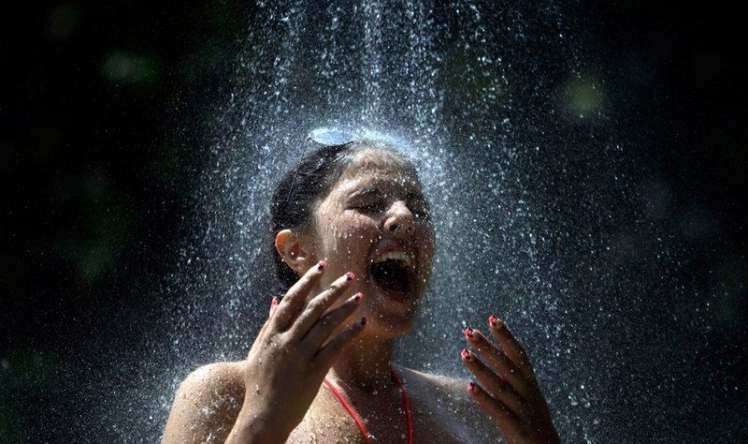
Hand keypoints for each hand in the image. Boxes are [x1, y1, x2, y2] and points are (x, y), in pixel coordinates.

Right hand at [237, 260, 365, 437]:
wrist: (263, 416)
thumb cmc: (259, 384)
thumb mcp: (258, 351)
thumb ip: (268, 325)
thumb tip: (275, 301)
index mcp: (271, 333)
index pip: (292, 299)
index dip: (307, 281)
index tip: (321, 266)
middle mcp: (285, 341)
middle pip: (313, 308)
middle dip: (333, 289)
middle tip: (350, 275)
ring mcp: (300, 356)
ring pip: (326, 324)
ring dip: (345, 307)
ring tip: (359, 295)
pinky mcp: (313, 371)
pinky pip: (335, 346)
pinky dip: (350, 332)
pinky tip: (361, 322)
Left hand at [460, 315, 558, 443]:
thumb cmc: (534, 425)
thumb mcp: (529, 399)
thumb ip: (514, 380)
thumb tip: (496, 358)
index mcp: (531, 385)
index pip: (519, 355)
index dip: (506, 336)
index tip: (492, 318)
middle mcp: (529, 394)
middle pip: (508, 366)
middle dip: (488, 347)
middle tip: (468, 331)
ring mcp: (524, 411)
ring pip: (501, 386)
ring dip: (481, 368)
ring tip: (463, 354)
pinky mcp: (518, 429)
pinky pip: (499, 412)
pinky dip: (485, 399)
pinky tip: (469, 388)